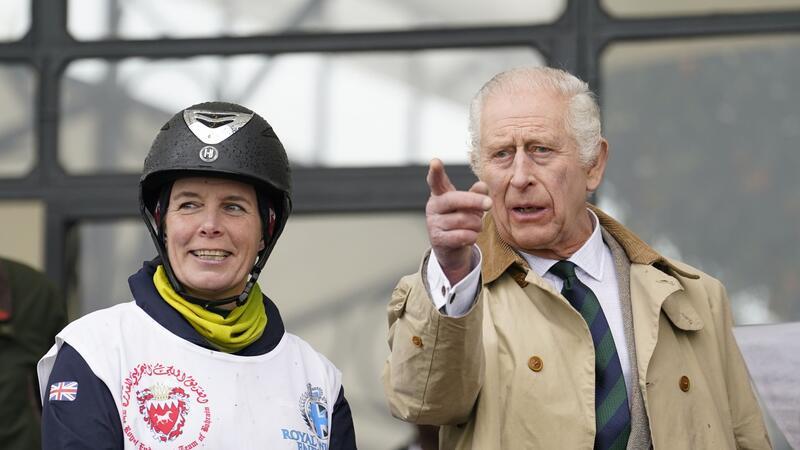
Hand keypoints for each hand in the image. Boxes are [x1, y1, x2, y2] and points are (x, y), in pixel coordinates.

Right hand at [426, 158, 491, 284]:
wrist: (451, 248)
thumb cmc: (461, 220)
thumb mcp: (469, 205)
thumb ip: (476, 194)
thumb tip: (482, 186)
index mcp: (440, 194)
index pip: (436, 181)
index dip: (435, 172)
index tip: (435, 162)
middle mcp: (433, 207)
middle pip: (455, 199)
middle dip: (474, 201)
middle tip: (490, 203)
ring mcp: (433, 223)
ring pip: (463, 220)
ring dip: (477, 224)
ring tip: (477, 226)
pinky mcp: (437, 239)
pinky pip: (462, 235)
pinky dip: (472, 236)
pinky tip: (471, 236)